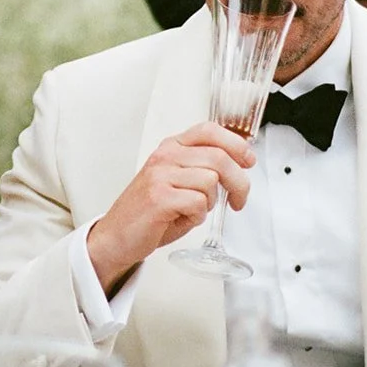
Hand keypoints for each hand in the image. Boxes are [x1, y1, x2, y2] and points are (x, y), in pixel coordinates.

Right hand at [86, 122, 254, 291]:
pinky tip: (184, 217)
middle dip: (239, 182)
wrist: (117, 235)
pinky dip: (198, 216)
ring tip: (195, 209)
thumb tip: (239, 164)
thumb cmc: (151, 211)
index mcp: (171, 147)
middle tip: (239, 199)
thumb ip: (202, 168)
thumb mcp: (177, 180)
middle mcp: (165, 156)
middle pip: (219, 157)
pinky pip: (198, 203)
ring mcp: (160, 175)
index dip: (236, 143)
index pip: (209, 130)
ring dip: (211, 201)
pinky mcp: (159, 198)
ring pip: (211, 181)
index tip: (248, 160)